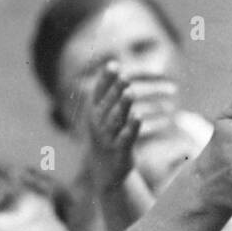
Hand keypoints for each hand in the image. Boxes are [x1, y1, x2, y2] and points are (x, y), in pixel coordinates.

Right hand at [84, 62, 141, 192]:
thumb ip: (108, 90)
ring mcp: (108, 138)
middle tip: (124, 77)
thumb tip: (113, 62)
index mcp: (94, 112)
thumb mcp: (103, 112)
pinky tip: (137, 117)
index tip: (114, 65)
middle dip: (115, 90)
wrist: (102, 168)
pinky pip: (125, 138)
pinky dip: (131, 128)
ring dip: (123, 106)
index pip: (98, 92)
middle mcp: (98, 124)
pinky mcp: (120, 151)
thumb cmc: (106, 134)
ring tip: (130, 93)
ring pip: (115, 120)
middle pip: (107, 104)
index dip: (105, 79)